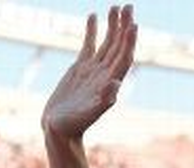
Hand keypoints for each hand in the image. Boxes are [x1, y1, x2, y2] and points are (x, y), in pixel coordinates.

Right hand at [42, 4, 137, 138]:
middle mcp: (105, 74)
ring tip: (117, 6)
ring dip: (112, 25)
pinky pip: (89, 45)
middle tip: (128, 5)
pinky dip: (92, 31)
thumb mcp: (88, 113)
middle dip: (124, 26)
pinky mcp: (80, 68)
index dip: (129, 42)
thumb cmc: (74, 125)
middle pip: (118, 46)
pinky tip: (94, 16)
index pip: (124, 58)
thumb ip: (103, 100)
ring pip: (107, 42)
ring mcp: (94, 70)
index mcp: (110, 83)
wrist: (60, 129)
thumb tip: (116, 84)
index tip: (133, 24)